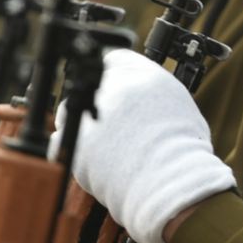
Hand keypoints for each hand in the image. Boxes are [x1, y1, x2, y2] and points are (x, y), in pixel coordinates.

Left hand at [51, 49, 234, 242]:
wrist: (170, 182)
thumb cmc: (182, 150)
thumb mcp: (177, 104)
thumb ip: (151, 91)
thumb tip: (136, 93)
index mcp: (145, 75)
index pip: (117, 60)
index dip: (114, 73)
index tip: (111, 85)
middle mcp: (117, 88)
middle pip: (92, 85)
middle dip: (97, 100)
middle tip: (106, 121)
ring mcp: (94, 114)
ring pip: (70, 109)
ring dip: (79, 122)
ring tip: (99, 143)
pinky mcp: (76, 141)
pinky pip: (60, 139)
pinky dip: (70, 148)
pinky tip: (89, 159)